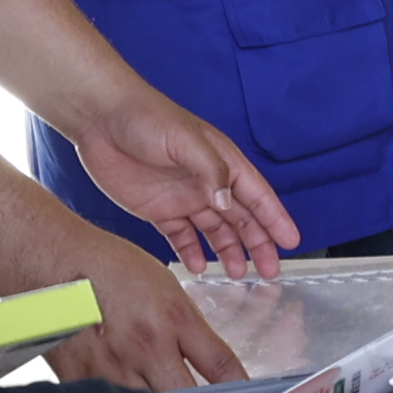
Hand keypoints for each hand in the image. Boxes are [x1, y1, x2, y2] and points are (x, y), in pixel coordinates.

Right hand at [43, 238, 246, 392]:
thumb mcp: (164, 287)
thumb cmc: (108, 267)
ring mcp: (113, 367)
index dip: (244, 389)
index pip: (222, 365)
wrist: (54, 261)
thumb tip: (209, 365)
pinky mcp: (81, 379)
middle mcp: (146, 346)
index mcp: (173, 319)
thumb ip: (187, 327)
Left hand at [62, 95, 293, 276]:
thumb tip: (228, 204)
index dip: (276, 219)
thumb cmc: (146, 117)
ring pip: (214, 231)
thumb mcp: (185, 140)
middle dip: (258, 244)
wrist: (100, 118)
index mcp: (223, 162)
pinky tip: (199, 266)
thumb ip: (211, 172)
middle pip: (241, 219)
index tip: (292, 241)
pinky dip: (191, 252)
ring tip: (238, 275)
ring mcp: (183, 198)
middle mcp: (208, 183)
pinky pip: (180, 236)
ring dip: (228, 252)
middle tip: (270, 270)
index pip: (258, 196)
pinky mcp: (158, 210)